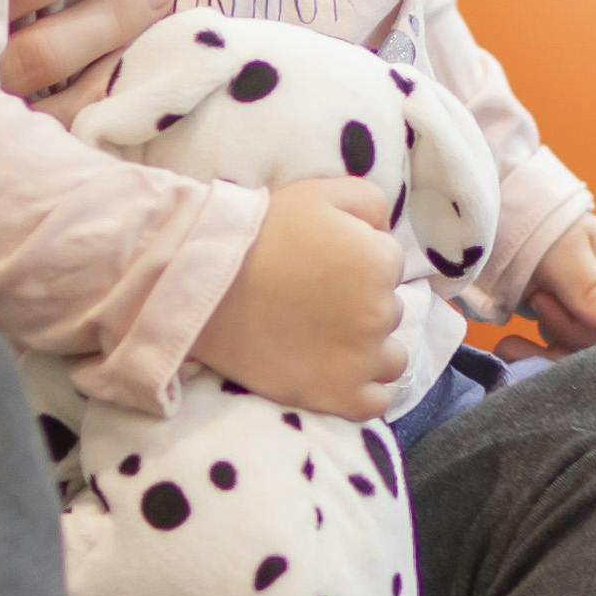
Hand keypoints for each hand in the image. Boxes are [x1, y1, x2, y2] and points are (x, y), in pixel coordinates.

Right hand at [203, 172, 421, 415]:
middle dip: (362, 305)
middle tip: (317, 302)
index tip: (324, 266)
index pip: (389, 264)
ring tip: (326, 340)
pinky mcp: (337, 396)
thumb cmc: (260, 233)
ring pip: (390, 358)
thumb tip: (386, 231)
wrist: (205, 284)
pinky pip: (375, 402)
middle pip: (390, 311)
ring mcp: (360, 361)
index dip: (358, 262)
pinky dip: (363, 390)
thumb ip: (371, 202)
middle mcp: (379, 313)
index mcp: (379, 261)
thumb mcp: (319, 192)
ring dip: (370, 350)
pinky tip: (337, 374)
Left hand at [521, 214, 595, 351]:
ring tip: (508, 342)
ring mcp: (584, 308)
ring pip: (572, 350)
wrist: (487, 216)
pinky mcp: (559, 319)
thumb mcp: (562, 256)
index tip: (542, 301)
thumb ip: (594, 292)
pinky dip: (531, 352)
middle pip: (595, 342)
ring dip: (539, 350)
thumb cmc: (528, 223)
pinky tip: (508, 348)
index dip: (576, 328)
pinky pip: (555, 348)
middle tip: (530, 302)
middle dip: (556, 335)